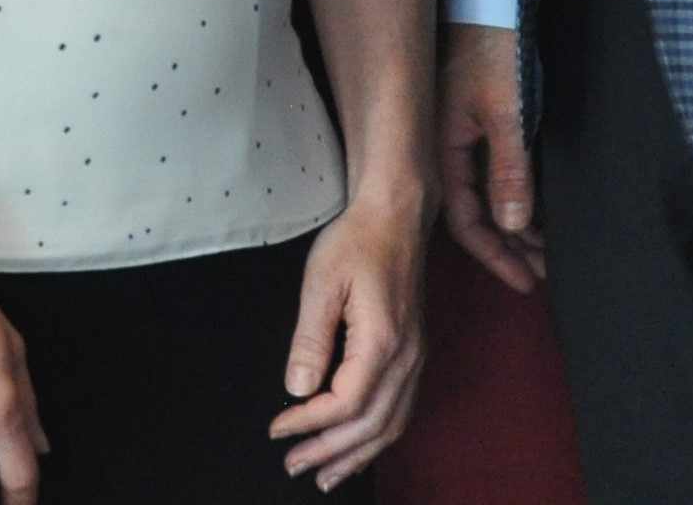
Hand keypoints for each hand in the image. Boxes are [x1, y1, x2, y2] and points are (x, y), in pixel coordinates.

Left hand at [271, 181, 427, 489]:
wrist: (396, 216)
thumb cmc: (356, 241)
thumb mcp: (321, 283)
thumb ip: (310, 339)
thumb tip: (297, 389)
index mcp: (382, 343)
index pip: (345, 404)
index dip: (309, 423)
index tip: (277, 431)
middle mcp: (407, 359)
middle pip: (371, 425)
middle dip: (330, 452)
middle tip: (294, 468)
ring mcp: (415, 359)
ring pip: (391, 425)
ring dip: (356, 454)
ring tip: (325, 475)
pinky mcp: (412, 354)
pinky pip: (399, 410)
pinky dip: (376, 436)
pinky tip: (357, 445)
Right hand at [436, 23, 544, 290]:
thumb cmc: (493, 46)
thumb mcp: (505, 111)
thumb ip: (509, 170)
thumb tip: (514, 225)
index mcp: (442, 145)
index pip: (464, 218)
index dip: (495, 254)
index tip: (526, 281)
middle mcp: (449, 146)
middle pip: (476, 212)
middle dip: (511, 247)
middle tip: (546, 272)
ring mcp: (465, 134)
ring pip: (489, 194)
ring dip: (519, 224)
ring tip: (551, 250)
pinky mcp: (483, 122)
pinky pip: (498, 173)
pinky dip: (520, 197)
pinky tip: (542, 213)